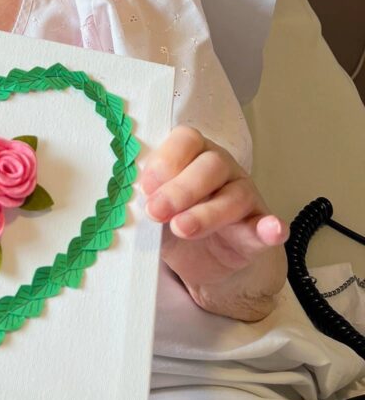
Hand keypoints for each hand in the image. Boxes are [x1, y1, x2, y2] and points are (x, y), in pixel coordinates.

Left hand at [139, 126, 287, 319]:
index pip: (186, 140)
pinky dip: (270, 228)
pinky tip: (270, 230)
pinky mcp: (259, 228)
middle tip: (156, 211)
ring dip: (207, 213)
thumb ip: (147, 198)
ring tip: (182, 228)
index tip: (145, 187)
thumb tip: (130, 198)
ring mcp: (244, 196)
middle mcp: (222, 168)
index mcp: (193, 154)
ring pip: (234, 196)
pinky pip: (268, 224)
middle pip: (210, 165)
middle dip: (180, 189)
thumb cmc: (175, 221)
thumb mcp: (156, 208)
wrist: (204, 259)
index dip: (165, 160)